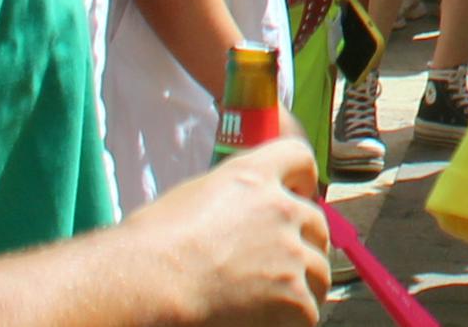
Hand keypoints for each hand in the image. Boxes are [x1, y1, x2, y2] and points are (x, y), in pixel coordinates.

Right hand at [119, 141, 329, 326]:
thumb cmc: (148, 247)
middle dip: (304, 241)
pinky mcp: (293, 297)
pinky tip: (270, 321)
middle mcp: (280, 209)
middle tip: (282, 263)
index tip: (299, 192)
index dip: (302, 177)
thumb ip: (227, 199)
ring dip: (303, 284)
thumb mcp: (189, 199)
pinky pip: (309, 310)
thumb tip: (233, 218)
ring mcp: (291, 253)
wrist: (148, 283)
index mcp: (252, 176)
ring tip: (277, 300)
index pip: (298, 157)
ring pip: (319, 270)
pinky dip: (293, 319)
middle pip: (316, 222)